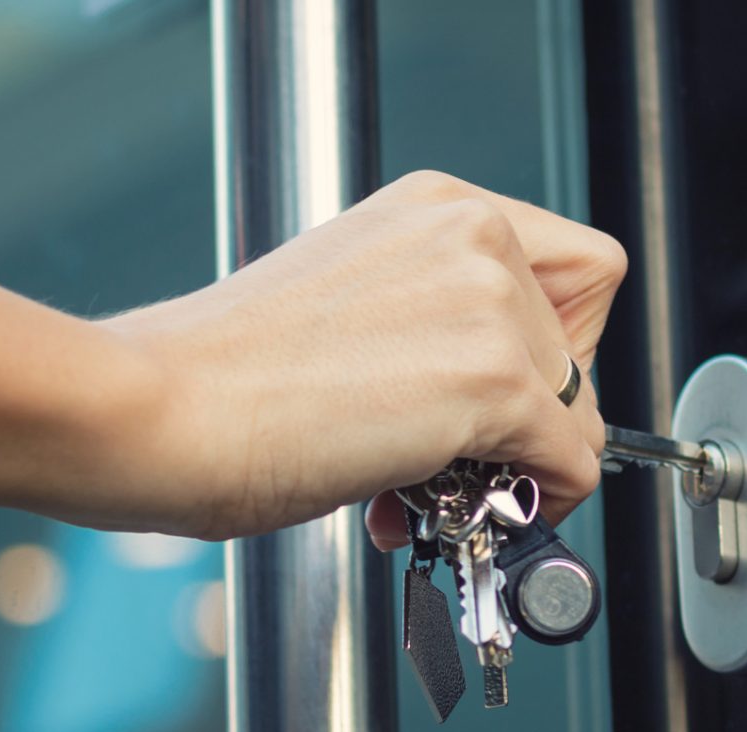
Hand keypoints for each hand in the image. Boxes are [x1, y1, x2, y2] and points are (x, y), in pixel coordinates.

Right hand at [99, 171, 623, 541]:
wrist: (164, 412)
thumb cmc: (221, 374)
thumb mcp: (352, 307)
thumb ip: (433, 326)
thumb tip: (488, 400)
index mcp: (435, 207)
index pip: (572, 270)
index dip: (553, 345)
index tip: (510, 394)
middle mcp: (471, 234)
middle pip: (582, 345)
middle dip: (530, 418)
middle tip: (459, 461)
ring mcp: (488, 303)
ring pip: (579, 412)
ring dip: (517, 468)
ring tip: (425, 491)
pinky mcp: (494, 380)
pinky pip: (572, 464)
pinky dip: (531, 505)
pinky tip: (442, 509)